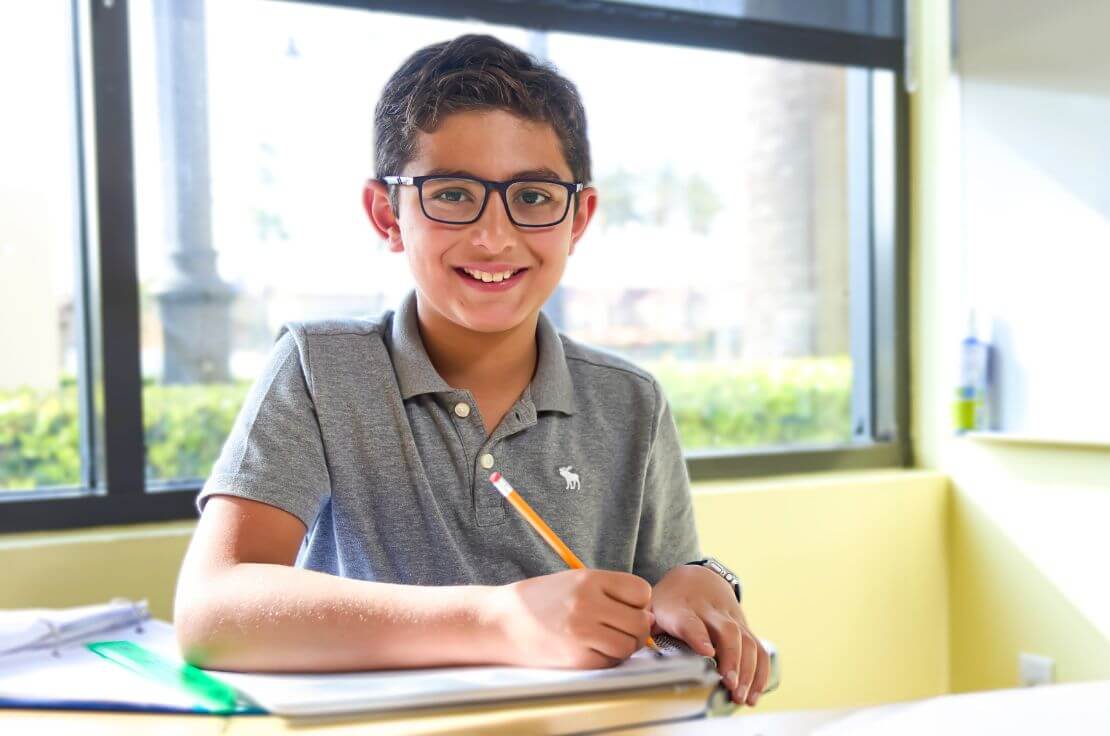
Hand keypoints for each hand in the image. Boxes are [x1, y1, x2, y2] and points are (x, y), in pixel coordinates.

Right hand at [485, 569, 653, 668]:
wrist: (500, 622)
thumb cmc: (541, 600)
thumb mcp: (575, 580)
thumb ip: (611, 592)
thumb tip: (650, 616)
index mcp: (589, 579)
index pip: (641, 591)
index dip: (639, 601)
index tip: (627, 606)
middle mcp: (588, 604)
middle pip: (640, 621)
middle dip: (636, 626)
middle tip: (619, 627)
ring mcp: (582, 632)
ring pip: (629, 645)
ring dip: (624, 645)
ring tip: (606, 639)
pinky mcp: (577, 658)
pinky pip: (611, 662)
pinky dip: (608, 658)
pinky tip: (591, 649)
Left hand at [651, 564, 768, 706]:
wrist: (697, 578)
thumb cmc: (670, 601)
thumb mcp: (651, 607)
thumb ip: (643, 626)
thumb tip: (633, 643)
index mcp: (682, 608)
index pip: (690, 621)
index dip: (699, 636)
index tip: (706, 652)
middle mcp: (710, 612)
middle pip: (726, 631)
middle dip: (731, 657)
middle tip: (729, 682)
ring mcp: (731, 619)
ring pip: (747, 640)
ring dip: (747, 670)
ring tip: (740, 695)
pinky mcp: (745, 628)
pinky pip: (759, 648)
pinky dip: (760, 672)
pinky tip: (753, 693)